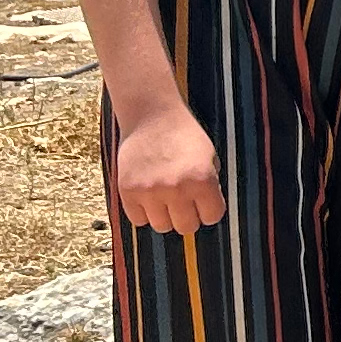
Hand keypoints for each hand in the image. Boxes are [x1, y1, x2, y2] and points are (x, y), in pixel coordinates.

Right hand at [111, 100, 226, 234]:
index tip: (203, 201)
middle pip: (186, 227)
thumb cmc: (184, 134)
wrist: (151, 115)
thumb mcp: (210, 157)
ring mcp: (150, 191)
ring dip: (165, 216)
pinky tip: (148, 196)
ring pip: (162, 226)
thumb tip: (206, 213)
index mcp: (202, 180)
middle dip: (188, 216)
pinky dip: (143, 212)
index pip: (212, 217)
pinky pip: (138, 220)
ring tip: (164, 197)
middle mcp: (177, 189)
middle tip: (183, 201)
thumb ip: (210, 186)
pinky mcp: (128, 191)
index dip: (209, 209)